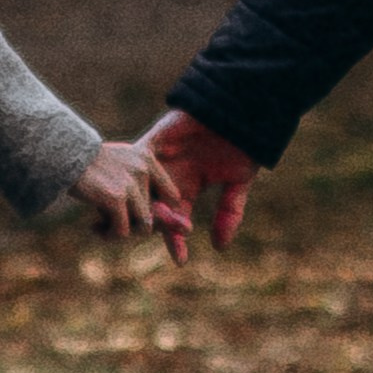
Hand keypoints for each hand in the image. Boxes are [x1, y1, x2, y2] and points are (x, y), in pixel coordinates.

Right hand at [71, 135, 189, 260]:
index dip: (159, 212)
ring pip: (142, 227)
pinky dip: (108, 235)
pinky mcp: (116, 199)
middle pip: (154, 215)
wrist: (59, 155)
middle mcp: (143, 170)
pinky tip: (93, 228)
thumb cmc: (84, 162)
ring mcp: (131, 185)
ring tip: (102, 228)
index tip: (137, 216)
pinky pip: (122, 231)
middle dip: (134, 225)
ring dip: (122, 233)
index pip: (171, 195)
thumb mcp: (116, 164)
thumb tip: (149, 219)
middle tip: (111, 223)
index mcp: (147, 158)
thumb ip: (134, 181)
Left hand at [142, 108, 257, 249]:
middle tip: (155, 237)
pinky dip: (132, 178)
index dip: (175, 241)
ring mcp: (158, 161)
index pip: (174, 221)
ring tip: (142, 223)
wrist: (238, 110)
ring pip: (139, 190)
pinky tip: (130, 195)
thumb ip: (228, 213)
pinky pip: (135, 162)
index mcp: (186, 188)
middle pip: (150, 209)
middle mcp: (168, 177)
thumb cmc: (242, 143)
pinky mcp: (153, 142)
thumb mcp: (237, 183)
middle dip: (151, 227)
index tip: (181, 261)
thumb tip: (220, 247)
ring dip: (139, 208)